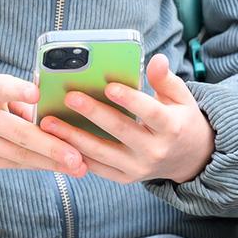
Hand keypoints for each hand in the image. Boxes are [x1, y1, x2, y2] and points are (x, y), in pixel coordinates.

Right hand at [0, 72, 84, 174]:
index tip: (36, 91)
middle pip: (16, 133)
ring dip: (49, 163)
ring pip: (16, 155)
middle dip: (50, 147)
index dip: (17, 90)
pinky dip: (34, 165)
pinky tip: (56, 167)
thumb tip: (50, 111)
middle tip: (77, 157)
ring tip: (77, 167)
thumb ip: (16, 97)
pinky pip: (9, 164)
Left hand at [38, 54, 215, 184]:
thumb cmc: (180, 121)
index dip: (130, 100)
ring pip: (103, 153)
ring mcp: (139, 168)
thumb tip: (157, 60)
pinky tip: (56, 142)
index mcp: (171, 128)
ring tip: (49, 123)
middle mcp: (155, 151)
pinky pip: (97, 168)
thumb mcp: (181, 99)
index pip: (150, 113)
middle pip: (121, 131)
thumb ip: (165, 80)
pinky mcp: (126, 178)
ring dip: (74, 138)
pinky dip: (76, 155)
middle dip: (94, 114)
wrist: (189, 160)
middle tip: (70, 97)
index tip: (109, 86)